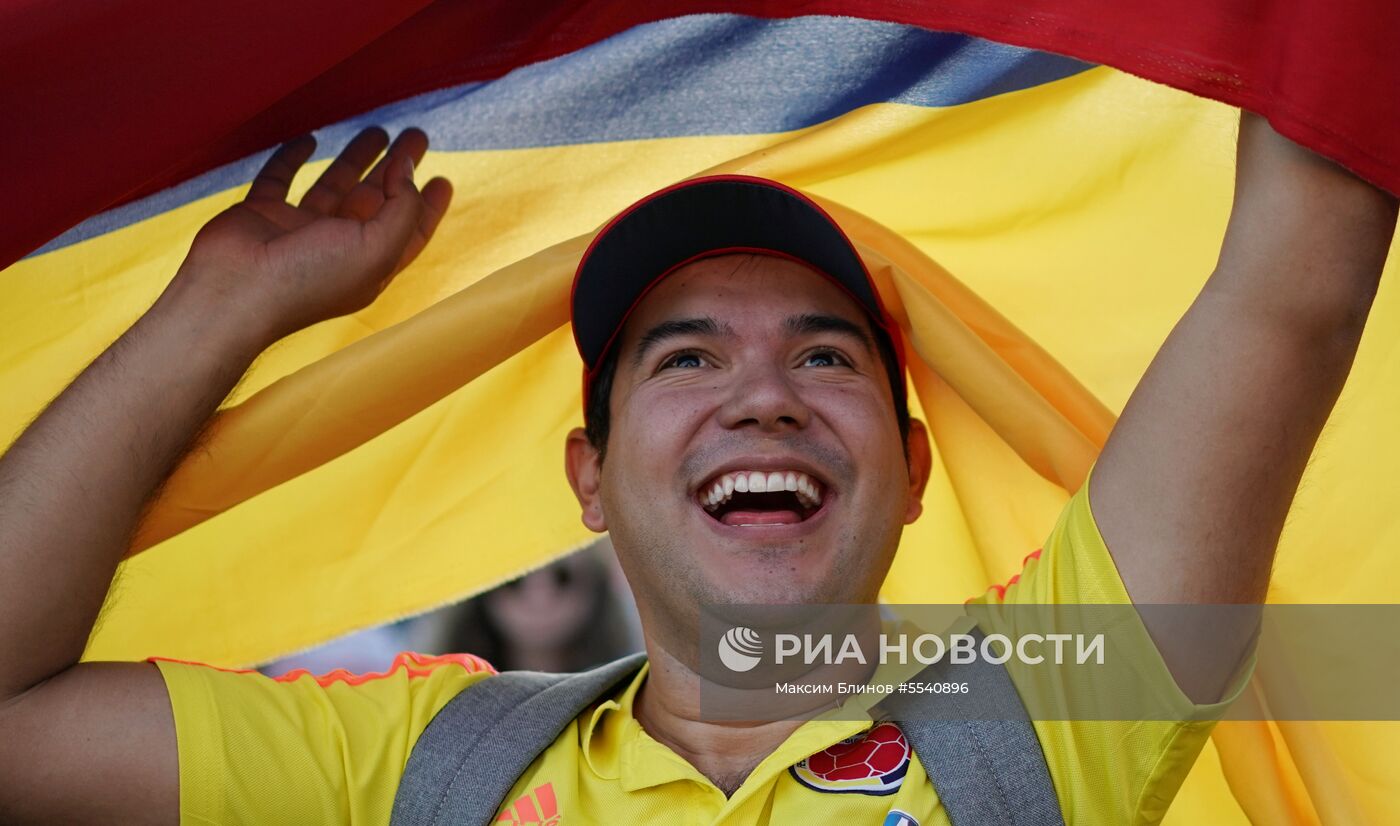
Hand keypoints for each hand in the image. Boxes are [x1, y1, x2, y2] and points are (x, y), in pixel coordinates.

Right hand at [172, 127, 452, 345]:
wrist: (234, 289)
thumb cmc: (308, 278)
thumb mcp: (376, 247)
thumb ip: (401, 207)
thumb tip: (406, 168)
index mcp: (369, 264)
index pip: (407, 231)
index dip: (427, 206)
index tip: (442, 178)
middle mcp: (337, 248)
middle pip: (376, 201)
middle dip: (397, 170)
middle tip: (416, 136)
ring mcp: (299, 231)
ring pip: (334, 186)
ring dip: (356, 159)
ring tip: (378, 129)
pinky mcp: (262, 214)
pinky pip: (280, 179)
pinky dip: (293, 158)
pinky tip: (310, 138)